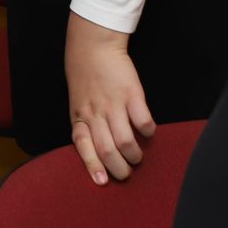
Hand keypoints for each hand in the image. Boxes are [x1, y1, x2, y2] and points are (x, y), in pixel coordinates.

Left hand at [65, 12, 154, 183]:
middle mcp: (95, 113)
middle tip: (127, 173)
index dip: (93, 166)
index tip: (103, 182)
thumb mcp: (78, 103)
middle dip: (119, 169)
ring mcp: (113, 104)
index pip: (84, 147)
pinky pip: (142, 120)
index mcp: (80, 116)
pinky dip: (148, 131)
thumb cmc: (86, 78)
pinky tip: (148, 131)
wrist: (93, 46)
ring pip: (125, 141)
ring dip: (135, 154)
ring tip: (138, 155)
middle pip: (107, 150)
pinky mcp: (131, 94)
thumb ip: (86, 124)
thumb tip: (99, 152)